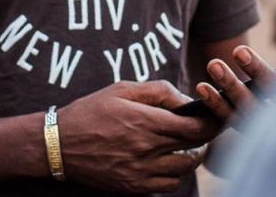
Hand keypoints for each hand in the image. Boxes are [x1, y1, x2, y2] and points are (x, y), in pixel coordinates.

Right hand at [56, 80, 219, 193]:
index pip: (195, 128)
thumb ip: (158, 90)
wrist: (59, 144)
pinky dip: (175, 174)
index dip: (211, 123)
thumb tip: (186, 99)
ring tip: (186, 145)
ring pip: (184, 170)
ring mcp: (140, 172)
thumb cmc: (92, 111)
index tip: (216, 117)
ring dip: (191, 157)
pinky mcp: (134, 187)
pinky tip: (168, 161)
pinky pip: (168, 184)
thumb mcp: (122, 89)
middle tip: (205, 130)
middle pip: (194, 150)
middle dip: (205, 139)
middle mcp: (146, 149)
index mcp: (145, 122)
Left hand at [196, 5, 275, 119]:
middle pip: (253, 103)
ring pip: (239, 113)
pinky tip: (202, 88)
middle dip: (233, 86)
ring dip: (221, 95)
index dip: (256, 69)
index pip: (274, 86)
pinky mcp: (246, 130)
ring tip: (208, 70)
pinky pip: (228, 122)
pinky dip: (216, 107)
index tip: (237, 50)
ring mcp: (261, 126)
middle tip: (213, 63)